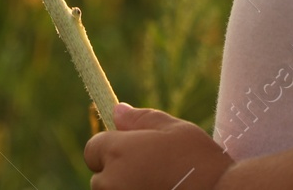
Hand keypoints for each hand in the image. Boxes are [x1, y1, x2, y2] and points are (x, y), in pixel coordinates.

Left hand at [84, 102, 235, 189]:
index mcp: (118, 152)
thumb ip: (142, 120)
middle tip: (152, 170)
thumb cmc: (198, 161)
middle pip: (100, 176)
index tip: (133, 151)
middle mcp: (110, 182)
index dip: (110, 148)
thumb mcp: (175, 130)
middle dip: (118, 171)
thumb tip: (117, 111)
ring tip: (159, 184)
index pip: (93, 149)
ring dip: (126, 187)